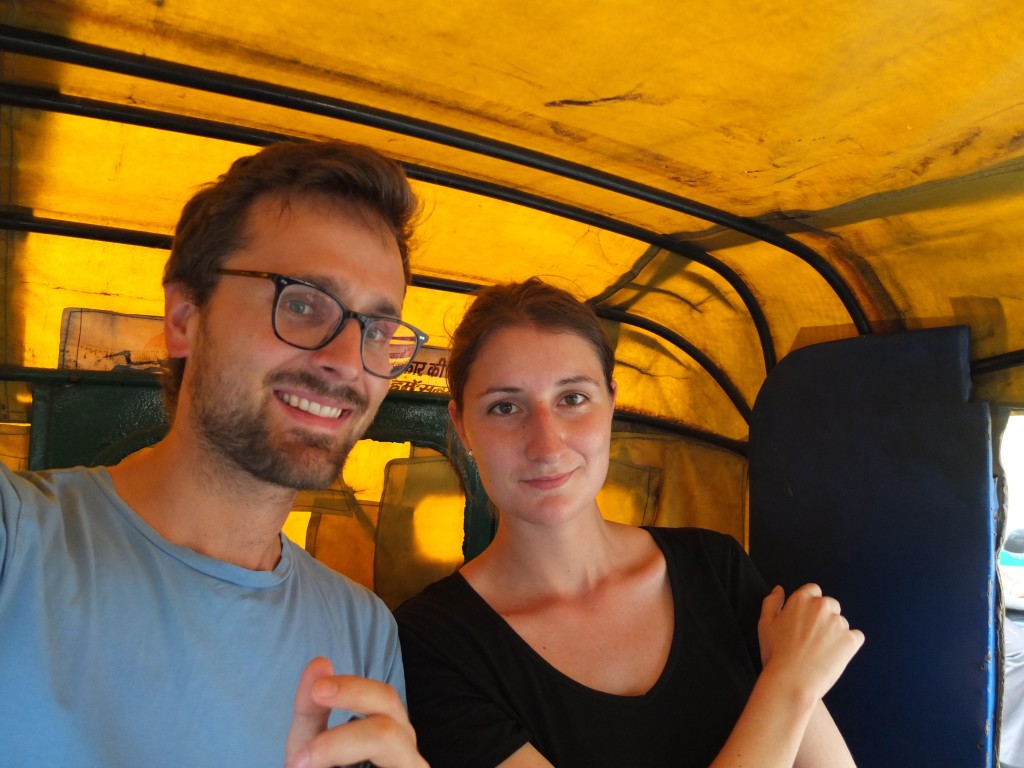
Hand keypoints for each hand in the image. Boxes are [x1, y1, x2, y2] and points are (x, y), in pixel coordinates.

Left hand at [285, 657, 428, 767]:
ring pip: (394, 741)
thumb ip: (312, 712)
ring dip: (342, 744)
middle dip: (353, 703)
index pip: (381, 697)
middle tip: (314, 703)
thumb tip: (319, 662)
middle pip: (394, 711)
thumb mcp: (311, 748)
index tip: (317, 689)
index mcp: (389, 731)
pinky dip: (352, 767)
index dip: (352, 687)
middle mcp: (405, 752)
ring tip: (301, 763)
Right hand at [757, 584, 863, 702]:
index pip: (813, 590)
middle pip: (830, 604)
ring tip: (821, 651)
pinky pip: (856, 637)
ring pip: (841, 622)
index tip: (805, 620)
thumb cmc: (775, 653)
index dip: (809, 605)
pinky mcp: (851, 640)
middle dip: (824, 617)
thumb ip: (771, 602)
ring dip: (835, 632)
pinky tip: (835, 655)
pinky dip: (849, 644)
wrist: (792, 681)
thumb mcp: (765, 624)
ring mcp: (838, 623)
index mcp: (801, 599)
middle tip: (813, 638)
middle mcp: (821, 606)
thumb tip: (779, 589)